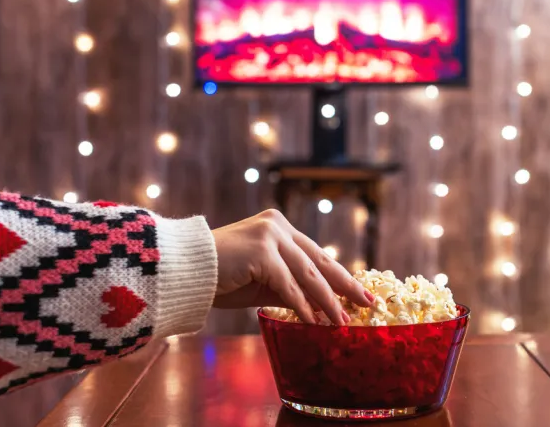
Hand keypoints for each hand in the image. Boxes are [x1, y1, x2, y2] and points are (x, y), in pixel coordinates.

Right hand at [211, 209, 373, 324]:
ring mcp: (270, 236)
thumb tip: (321, 307)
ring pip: (308, 274)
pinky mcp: (262, 252)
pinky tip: (314, 322)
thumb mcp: (262, 283)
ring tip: (342, 321)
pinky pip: (289, 285)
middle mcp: (278, 226)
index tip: (358, 291)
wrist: (181, 271)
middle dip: (345, 284)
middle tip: (367, 302)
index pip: (315, 254)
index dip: (338, 275)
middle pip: (319, 260)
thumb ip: (290, 288)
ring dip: (327, 301)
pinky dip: (302, 306)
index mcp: (278, 227)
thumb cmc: (220, 278)